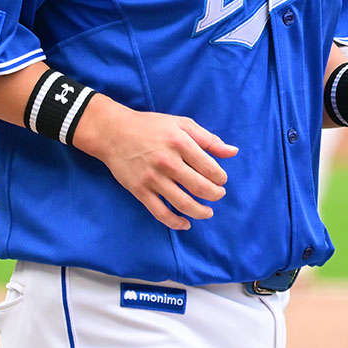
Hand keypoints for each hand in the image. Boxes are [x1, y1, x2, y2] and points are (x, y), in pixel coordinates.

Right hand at [75, 96, 237, 230]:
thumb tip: (233, 152)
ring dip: (201, 212)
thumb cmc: (151, 126)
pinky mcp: (140, 191)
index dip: (220, 177)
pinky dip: (176, 222)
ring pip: (183, 203)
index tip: (221, 180)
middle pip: (200, 187)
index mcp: (180, 142)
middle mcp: (167, 161)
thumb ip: (208, 138)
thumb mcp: (181, 124)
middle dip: (215, 195)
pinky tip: (186, 223)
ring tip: (208, 212)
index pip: (209, 167)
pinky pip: (161, 213)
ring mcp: (153, 178)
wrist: (114, 132)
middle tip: (218, 194)